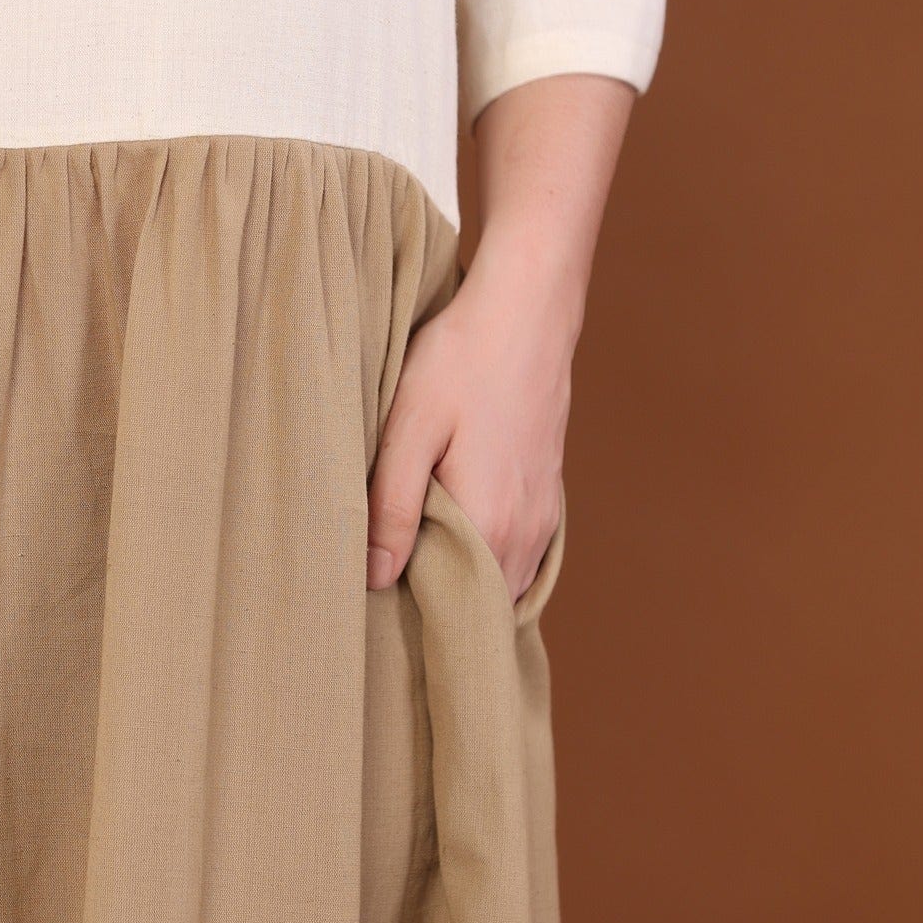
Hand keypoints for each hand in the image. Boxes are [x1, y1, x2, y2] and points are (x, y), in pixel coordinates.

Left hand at [365, 221, 576, 603]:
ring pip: (504, 582)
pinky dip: (490, 560)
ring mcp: (545, 517)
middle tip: (386, 579)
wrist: (528, 310)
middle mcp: (526, 534)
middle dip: (436, 604)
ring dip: (465, 582)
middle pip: (480, 604)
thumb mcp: (409, 428)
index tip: (375, 600)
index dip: (412, 613)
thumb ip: (392, 508)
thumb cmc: (462, 359)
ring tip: (415, 559)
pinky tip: (454, 534)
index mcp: (490, 525)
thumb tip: (373, 578)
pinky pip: (521, 556)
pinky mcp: (550, 496)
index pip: (453, 612)